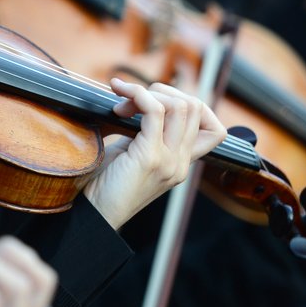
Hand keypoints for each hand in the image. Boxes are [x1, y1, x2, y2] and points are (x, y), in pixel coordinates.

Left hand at [83, 79, 226, 228]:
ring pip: (180, 106)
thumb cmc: (105, 184)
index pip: (213, 128)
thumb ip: (147, 133)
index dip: (190, 104)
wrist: (92, 215)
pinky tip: (121, 98)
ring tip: (122, 105)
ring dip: (148, 93)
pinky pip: (154, 111)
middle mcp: (181, 163)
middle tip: (129, 104)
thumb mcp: (133, 154)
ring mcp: (169, 161)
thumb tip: (145, 100)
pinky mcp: (150, 158)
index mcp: (181, 164)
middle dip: (162, 92)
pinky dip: (138, 96)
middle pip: (195, 107)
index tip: (157, 101)